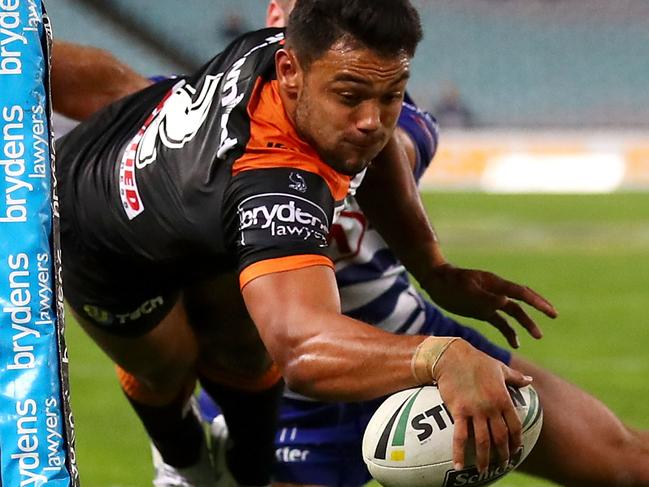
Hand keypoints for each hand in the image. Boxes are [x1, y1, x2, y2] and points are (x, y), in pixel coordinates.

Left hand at [421, 264, 557, 347]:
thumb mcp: (466, 290)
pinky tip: (515, 343)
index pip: (521, 293)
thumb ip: (485, 297)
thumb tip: (505, 302)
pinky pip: (500, 321)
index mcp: (495, 284)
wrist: (435, 280)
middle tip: (553, 317)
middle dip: (538, 309)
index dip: (538, 302)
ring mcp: (489, 301)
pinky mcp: (482, 310)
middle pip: (521, 302)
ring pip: (512, 313)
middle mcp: (495, 292)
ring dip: (524, 324)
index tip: (551, 313)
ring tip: (537, 336)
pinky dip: (508, 331)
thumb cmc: (450, 282)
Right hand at [434, 339, 532, 473]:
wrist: (451, 356)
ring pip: (483, 441)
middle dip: (502, 455)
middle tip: (501, 466)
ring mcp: (475, 410)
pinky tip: (459, 465)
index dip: (516, 441)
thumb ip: (515, 377)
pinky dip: (459, 453)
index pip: (514, 426)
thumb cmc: (476, 360)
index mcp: (503, 398)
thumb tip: (530, 380)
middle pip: (500, 437)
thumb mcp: (499, 367)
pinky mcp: (459, 411)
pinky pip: (460, 436)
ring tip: (483, 471)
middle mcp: (492, 407)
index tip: (516, 452)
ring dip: (484, 459)